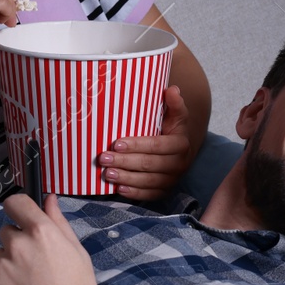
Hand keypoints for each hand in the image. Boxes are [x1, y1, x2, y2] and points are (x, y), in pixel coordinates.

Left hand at [0, 193, 101, 284]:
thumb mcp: (76, 251)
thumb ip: (59, 222)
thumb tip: (49, 199)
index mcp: (41, 231)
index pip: (15, 202)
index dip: (18, 209)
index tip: (21, 218)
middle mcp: (18, 244)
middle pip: (7, 232)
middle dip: (17, 244)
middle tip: (33, 266)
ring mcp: (1, 266)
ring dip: (7, 265)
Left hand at [98, 84, 190, 199]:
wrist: (178, 151)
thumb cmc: (170, 129)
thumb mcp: (175, 115)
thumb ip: (174, 104)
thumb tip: (172, 90)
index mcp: (181, 144)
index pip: (157, 145)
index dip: (137, 145)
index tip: (116, 143)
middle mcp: (179, 164)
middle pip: (149, 165)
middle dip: (125, 162)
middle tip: (103, 158)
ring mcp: (172, 180)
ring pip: (148, 181)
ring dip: (126, 178)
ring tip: (106, 173)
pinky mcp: (165, 192)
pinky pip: (149, 195)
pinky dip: (134, 193)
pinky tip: (119, 188)